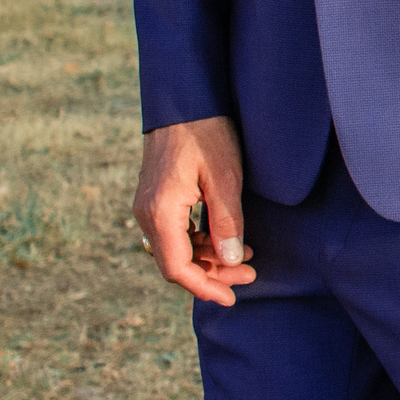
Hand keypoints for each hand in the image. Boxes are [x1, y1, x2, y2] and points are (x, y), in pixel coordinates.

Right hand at [133, 116, 255, 306]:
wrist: (184, 101)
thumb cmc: (207, 134)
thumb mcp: (225, 177)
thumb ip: (227, 222)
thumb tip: (231, 262)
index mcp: (160, 212)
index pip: (176, 268)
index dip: (204, 287)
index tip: (230, 298)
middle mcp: (147, 214)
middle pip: (176, 262)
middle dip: (213, 273)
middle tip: (251, 275)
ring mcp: (149, 207)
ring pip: (177, 249)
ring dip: (209, 258)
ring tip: (247, 257)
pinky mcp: (157, 200)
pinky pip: (176, 233)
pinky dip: (200, 242)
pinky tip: (228, 239)